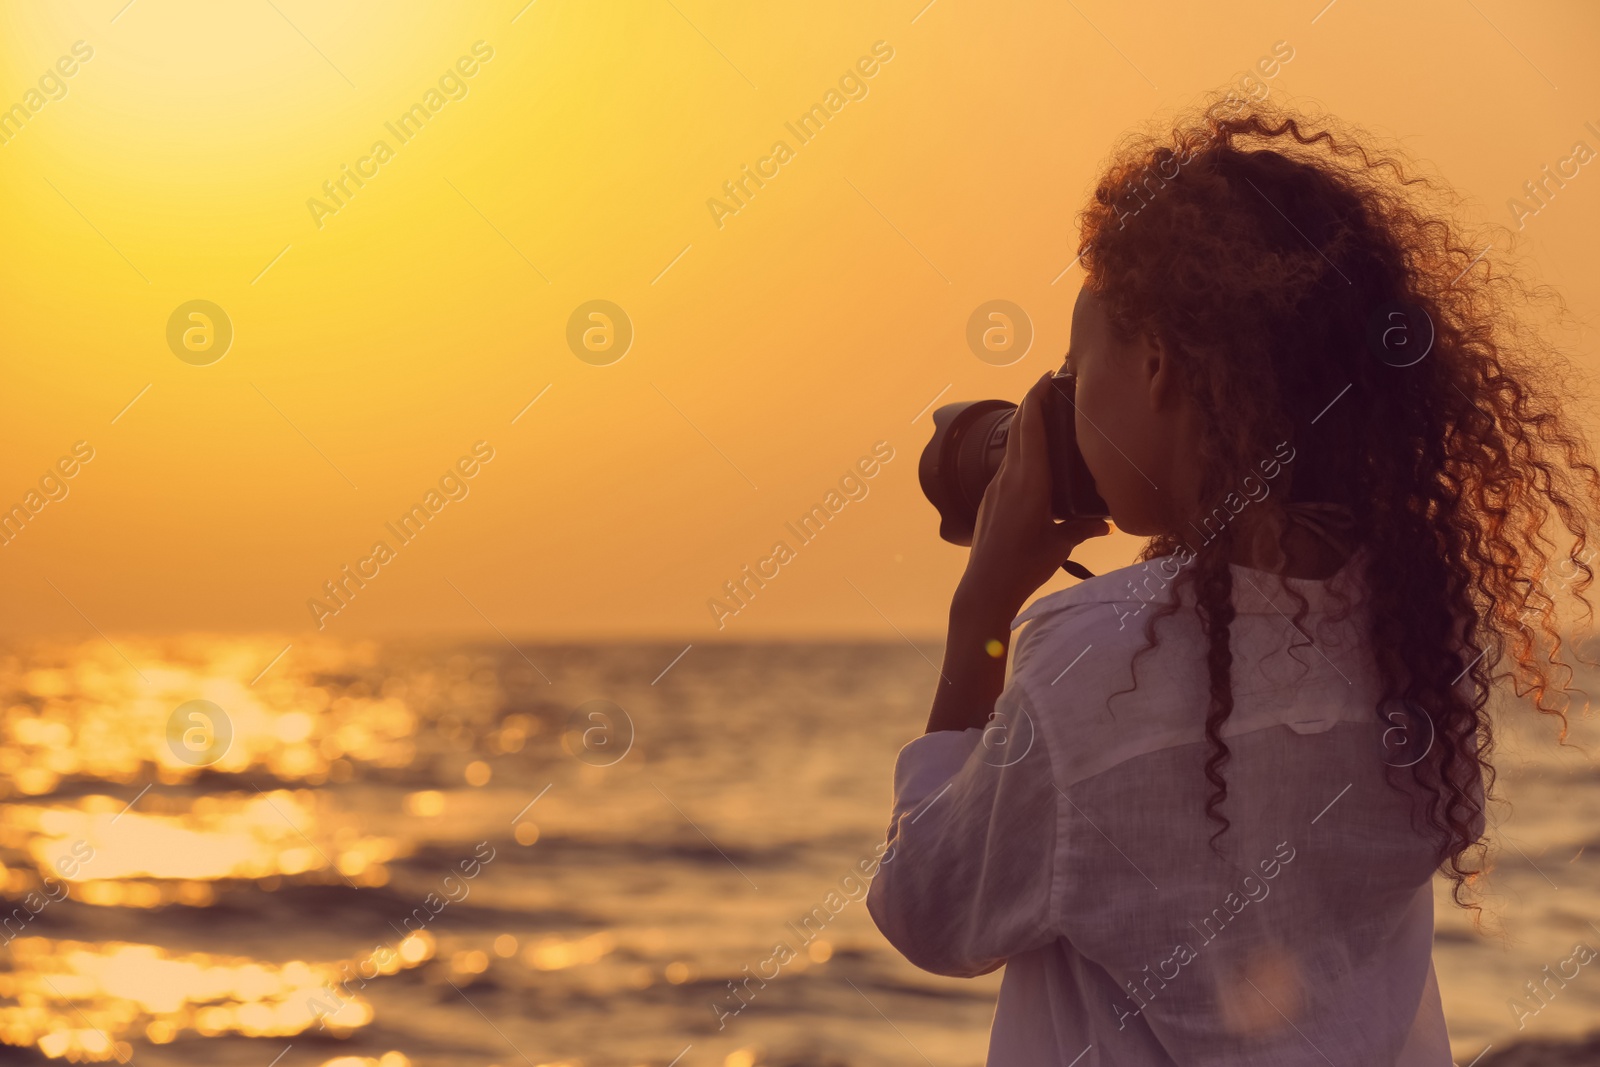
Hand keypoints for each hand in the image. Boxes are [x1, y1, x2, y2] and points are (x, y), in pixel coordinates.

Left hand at [955, 371, 1109, 621]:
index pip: (1030, 428)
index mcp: (1029, 482)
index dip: (1037, 398)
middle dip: (1033, 402)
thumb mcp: (1059, 545)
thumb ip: (1082, 528)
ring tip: (1047, 414)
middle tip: (1052, 383)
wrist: (984, 587)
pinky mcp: (991, 498)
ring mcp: (996, 487)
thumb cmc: (1024, 566)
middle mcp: (1009, 478)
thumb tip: (1105, 523)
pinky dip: (1022, 449)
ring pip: (1011, 445)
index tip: (1047, 375)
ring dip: (1026, 425)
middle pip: (1018, 428)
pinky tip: (1035, 456)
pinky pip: (1008, 464)